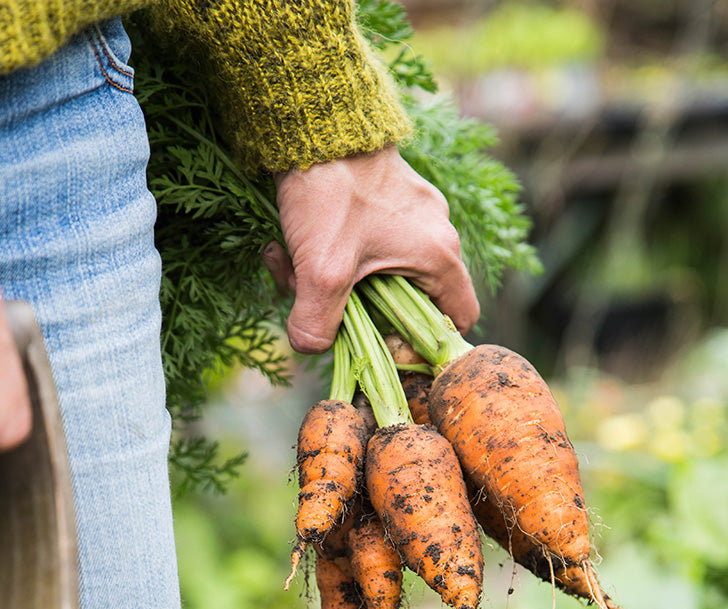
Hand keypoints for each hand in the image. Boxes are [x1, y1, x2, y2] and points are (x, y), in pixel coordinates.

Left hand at [264, 145, 478, 353]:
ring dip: (332, 280)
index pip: (458, 319)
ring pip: (376, 271)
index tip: (379, 341)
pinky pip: (363, 243)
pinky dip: (329, 252)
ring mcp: (411, 214)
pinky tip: (288, 243)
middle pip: (407, 301)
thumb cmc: (331, 194)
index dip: (425, 343)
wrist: (313, 122)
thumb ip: (317, 324)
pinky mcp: (384, 200)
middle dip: (355, 310)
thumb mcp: (322, 271)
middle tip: (316, 301)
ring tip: (290, 264)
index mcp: (439, 256)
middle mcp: (435, 234)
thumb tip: (311, 347)